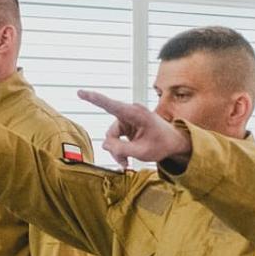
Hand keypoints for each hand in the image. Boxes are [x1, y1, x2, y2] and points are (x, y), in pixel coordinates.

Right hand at [77, 90, 191, 168]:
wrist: (174, 142)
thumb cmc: (162, 144)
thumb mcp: (143, 152)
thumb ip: (122, 149)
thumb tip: (104, 145)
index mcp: (136, 114)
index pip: (111, 106)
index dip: (94, 99)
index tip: (80, 92)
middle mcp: (130, 112)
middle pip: (111, 131)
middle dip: (115, 148)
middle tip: (124, 163)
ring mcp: (128, 117)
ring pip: (112, 136)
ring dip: (117, 150)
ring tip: (127, 162)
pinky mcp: (127, 123)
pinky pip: (116, 136)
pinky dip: (119, 148)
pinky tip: (126, 157)